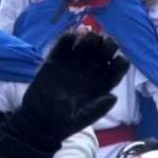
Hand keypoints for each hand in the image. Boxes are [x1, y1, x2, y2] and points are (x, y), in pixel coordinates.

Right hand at [0, 31, 128, 157]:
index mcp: (100, 86)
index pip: (114, 70)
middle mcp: (88, 73)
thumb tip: (113, 96)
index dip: (118, 62)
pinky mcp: (54, 63)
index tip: (117, 58)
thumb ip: (98, 108)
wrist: (38, 122)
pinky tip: (71, 34)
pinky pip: (61, 48)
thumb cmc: (63, 123)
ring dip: (89, 39)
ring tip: (88, 34)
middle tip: (104, 40)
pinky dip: (67, 39)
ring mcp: (71, 67)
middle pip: (102, 54)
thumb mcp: (83, 119)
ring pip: (84, 48)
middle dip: (106, 45)